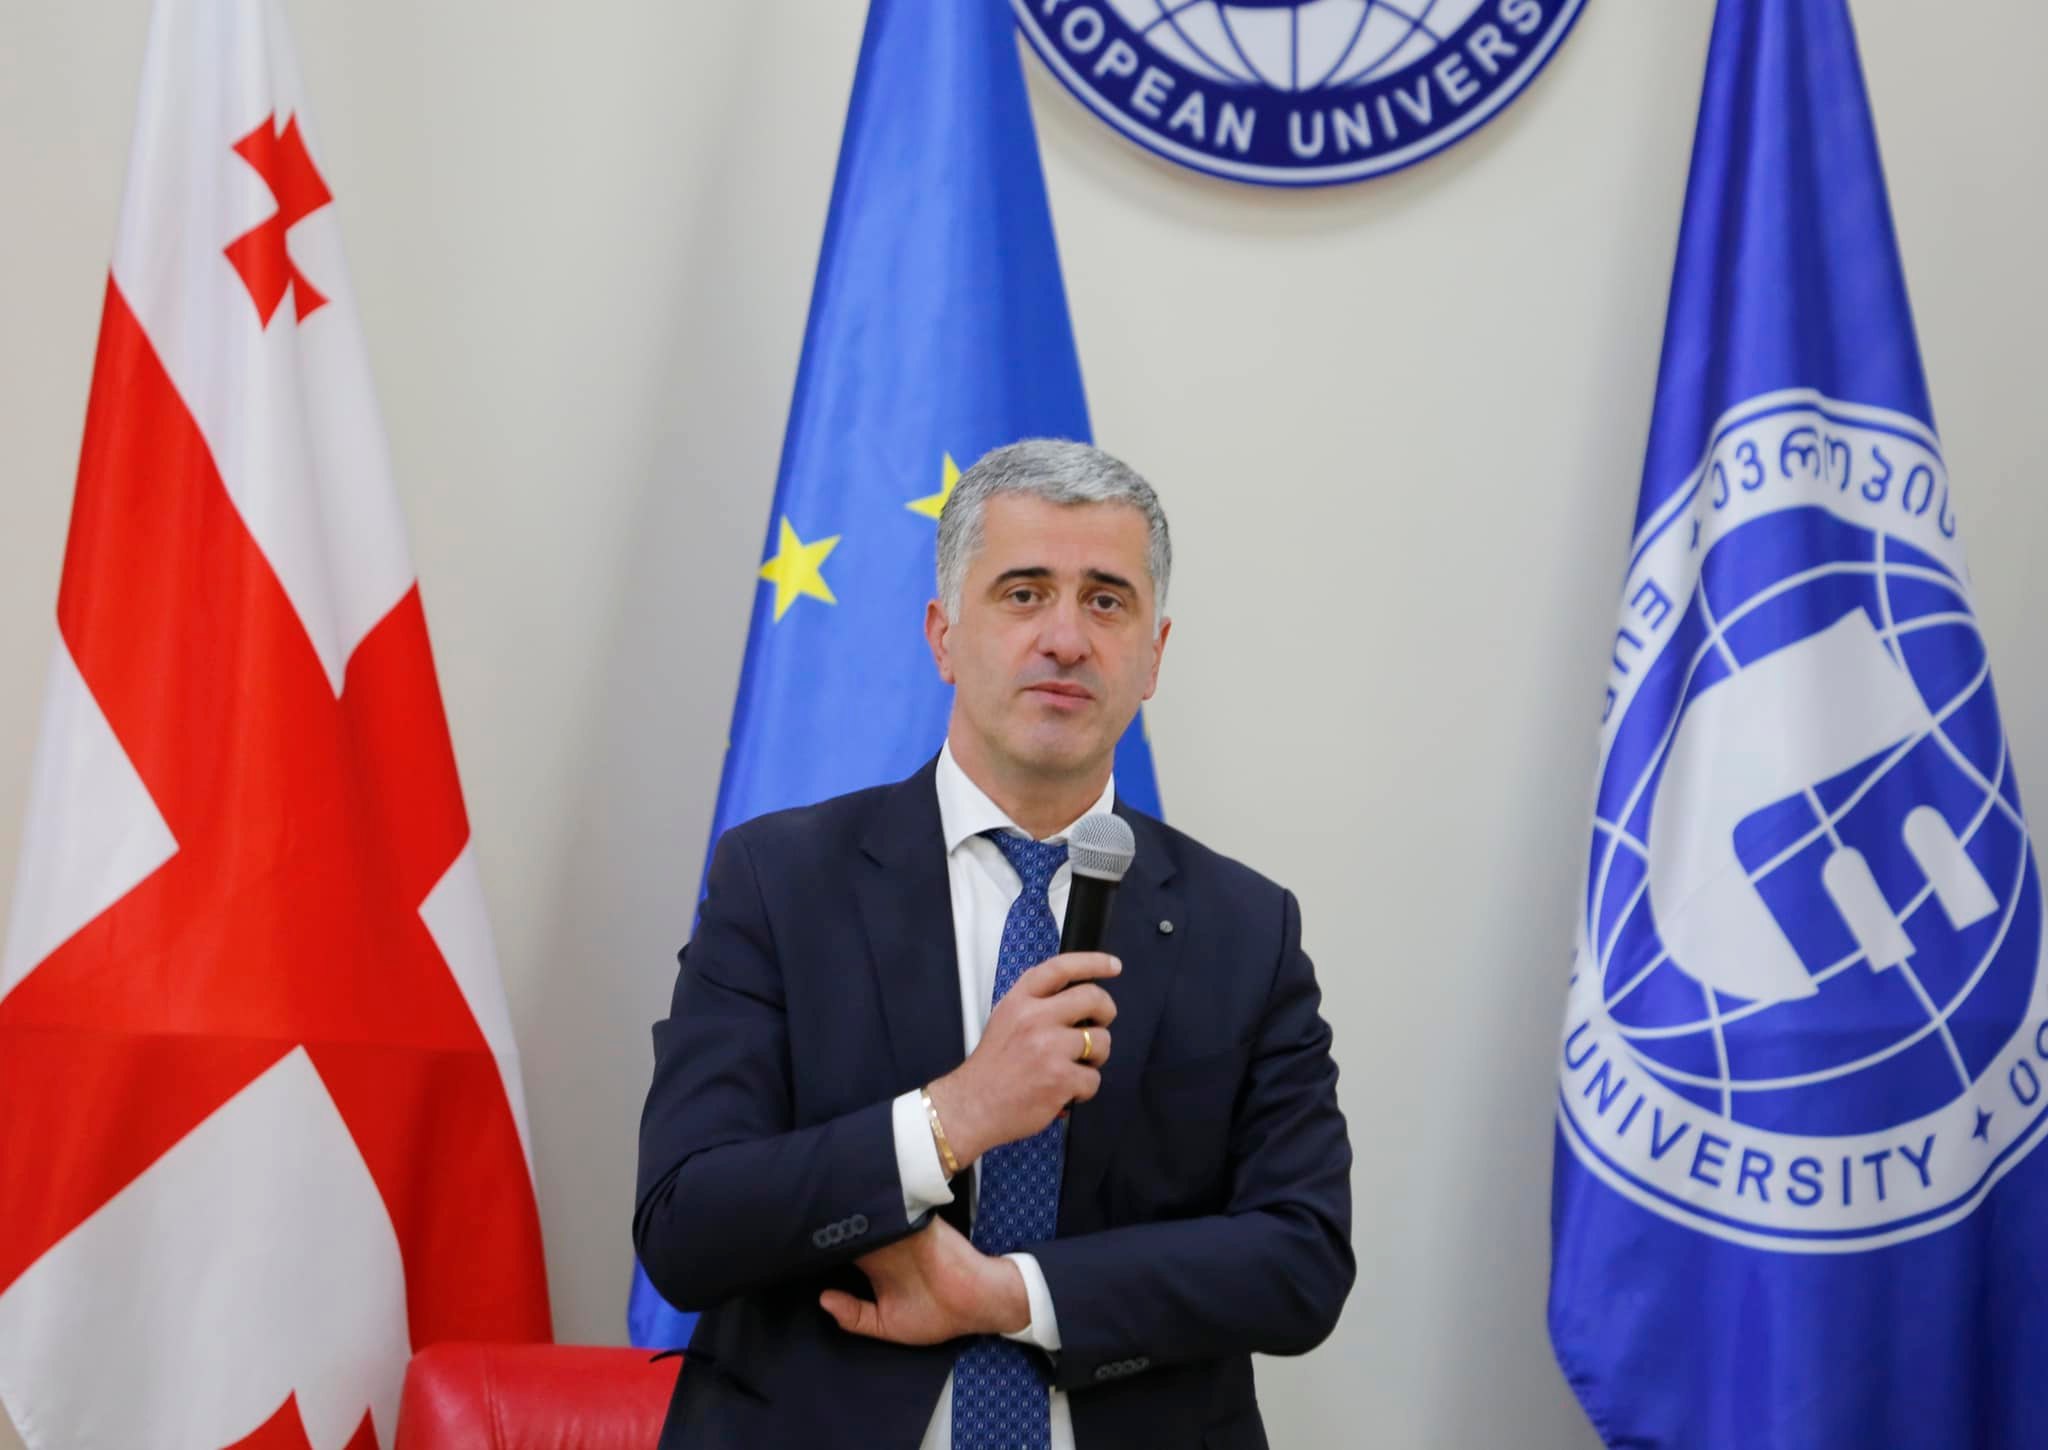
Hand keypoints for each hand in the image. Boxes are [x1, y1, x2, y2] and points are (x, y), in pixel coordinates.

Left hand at [819, 1218, 1028, 1344]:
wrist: (979, 1304)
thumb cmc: (935, 1316)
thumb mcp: (888, 1325)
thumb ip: (855, 1316)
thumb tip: (822, 1300)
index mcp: (875, 1267)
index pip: (841, 1249)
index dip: (820, 1244)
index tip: (793, 1238)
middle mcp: (885, 1247)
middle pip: (852, 1226)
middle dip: (830, 1221)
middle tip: (799, 1210)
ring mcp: (903, 1233)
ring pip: (870, 1215)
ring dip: (851, 1209)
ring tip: (821, 1200)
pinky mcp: (921, 1225)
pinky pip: (898, 1209)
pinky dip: (881, 1205)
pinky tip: (858, 1202)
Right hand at [927, 952, 1119, 1167]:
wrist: (973, 1107)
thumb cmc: (992, 1068)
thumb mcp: (1004, 1020)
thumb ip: (1035, 1004)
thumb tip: (1076, 999)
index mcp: (1019, 1001)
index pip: (1061, 968)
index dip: (1093, 962)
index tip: (1113, 965)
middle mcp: (1035, 1018)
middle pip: (1093, 997)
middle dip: (1106, 1011)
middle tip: (1101, 1024)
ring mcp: (1049, 1048)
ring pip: (1101, 1040)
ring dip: (1096, 1056)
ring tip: (1075, 1067)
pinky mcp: (1061, 1078)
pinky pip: (1094, 1078)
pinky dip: (1084, 1089)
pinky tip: (1065, 1091)